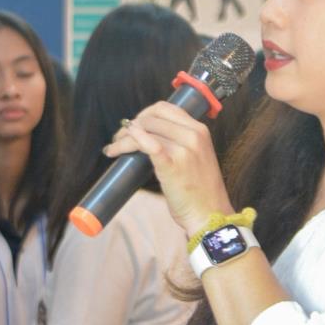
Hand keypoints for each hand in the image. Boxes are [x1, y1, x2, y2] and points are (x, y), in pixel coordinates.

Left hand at [105, 102, 233, 235]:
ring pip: (144, 130)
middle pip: (151, 117)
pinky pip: (147, 145)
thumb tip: (148, 136)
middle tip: (119, 138)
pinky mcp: (172, 165)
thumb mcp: (197, 157)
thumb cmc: (201, 191)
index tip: (134, 126)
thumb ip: (180, 143)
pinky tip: (116, 149)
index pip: (165, 108)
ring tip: (114, 149)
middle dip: (130, 125)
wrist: (209, 215)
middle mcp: (193, 135)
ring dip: (123, 138)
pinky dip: (130, 142)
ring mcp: (184, 149)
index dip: (144, 114)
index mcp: (199, 130)